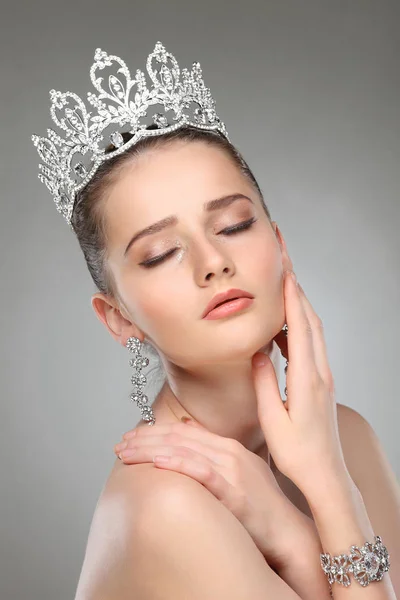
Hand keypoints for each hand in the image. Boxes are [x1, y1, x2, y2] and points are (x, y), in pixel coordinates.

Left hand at [114, 419, 319, 571]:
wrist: (287, 530)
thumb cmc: (261, 505)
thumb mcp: (238, 470)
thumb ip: (211, 449)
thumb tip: (185, 428)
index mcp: (227, 446)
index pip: (182, 431)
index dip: (153, 431)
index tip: (130, 436)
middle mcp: (228, 452)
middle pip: (178, 437)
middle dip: (145, 439)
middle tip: (120, 444)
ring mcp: (232, 468)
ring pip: (184, 450)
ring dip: (151, 450)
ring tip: (126, 453)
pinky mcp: (235, 489)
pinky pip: (202, 472)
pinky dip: (179, 464)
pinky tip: (159, 463)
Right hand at [253, 269, 352, 502]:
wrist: (326, 475)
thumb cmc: (297, 453)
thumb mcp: (271, 420)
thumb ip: (263, 382)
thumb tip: (257, 351)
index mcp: (306, 379)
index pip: (300, 328)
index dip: (293, 298)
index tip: (285, 272)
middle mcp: (320, 374)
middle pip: (312, 323)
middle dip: (299, 292)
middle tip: (286, 268)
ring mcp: (323, 378)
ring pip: (314, 333)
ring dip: (300, 309)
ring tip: (282, 291)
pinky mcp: (321, 385)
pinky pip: (311, 347)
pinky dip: (299, 330)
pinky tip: (282, 330)